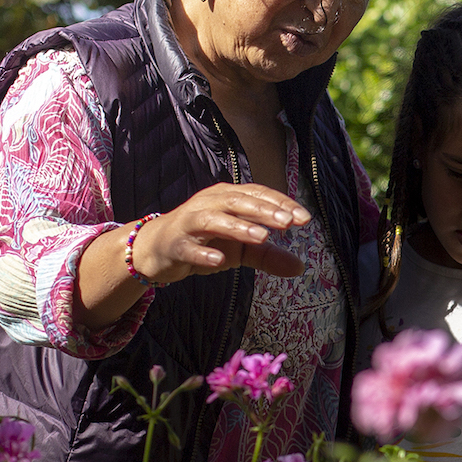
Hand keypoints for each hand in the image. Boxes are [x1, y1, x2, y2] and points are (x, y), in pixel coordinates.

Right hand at [131, 183, 309, 283]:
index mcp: (227, 198)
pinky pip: (188, 248)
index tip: (304, 218)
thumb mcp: (240, 249)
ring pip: (214, 219)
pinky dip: (203, 253)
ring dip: (238, 227)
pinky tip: (219, 261)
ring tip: (262, 237)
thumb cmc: (205, 241)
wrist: (156, 249)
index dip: (281, 203)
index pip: (257, 194)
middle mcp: (209, 203)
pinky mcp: (175, 244)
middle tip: (287, 222)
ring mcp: (189, 223)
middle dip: (264, 211)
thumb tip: (300, 267)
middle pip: (238, 202)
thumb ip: (268, 255)